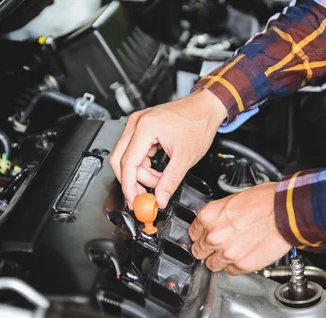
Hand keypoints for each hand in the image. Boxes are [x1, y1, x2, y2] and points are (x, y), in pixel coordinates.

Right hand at [109, 90, 226, 208]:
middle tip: (144, 196)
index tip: (134, 202)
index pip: (127, 163)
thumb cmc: (198, 123)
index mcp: (145, 128)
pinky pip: (134, 151)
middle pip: (120, 161)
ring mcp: (137, 123)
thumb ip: (170, 181)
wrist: (206, 107)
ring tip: (160, 180)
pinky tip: (157, 171)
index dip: (129, 187)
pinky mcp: (141, 127)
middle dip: (132, 181)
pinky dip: (143, 165)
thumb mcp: (185, 158)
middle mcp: (136, 123)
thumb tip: (160, 198)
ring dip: (141, 174)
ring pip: (127, 157)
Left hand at [189, 183, 291, 274]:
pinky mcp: (242, 265)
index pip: (193, 233)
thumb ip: (219, 215)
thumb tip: (216, 223)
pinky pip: (231, 271)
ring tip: (232, 252)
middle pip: (199, 251)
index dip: (201, 235)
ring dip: (220, 260)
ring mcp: (227, 252)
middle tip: (218, 246)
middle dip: (207, 249)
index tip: (205, 236)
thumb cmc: (266, 201)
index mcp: (209, 216)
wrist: (286, 212)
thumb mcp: (233, 200)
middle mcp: (214, 236)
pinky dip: (236, 266)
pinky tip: (243, 255)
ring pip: (212, 265)